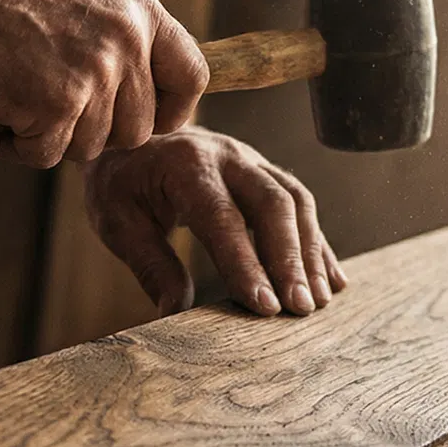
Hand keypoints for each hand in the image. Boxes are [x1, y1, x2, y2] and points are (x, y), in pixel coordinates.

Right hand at [0, 0, 207, 168]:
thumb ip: (119, 35)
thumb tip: (141, 88)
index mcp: (139, 10)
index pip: (192, 77)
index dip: (173, 111)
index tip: (148, 122)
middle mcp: (127, 42)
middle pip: (138, 129)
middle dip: (95, 132)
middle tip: (49, 111)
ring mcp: (94, 75)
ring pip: (91, 147)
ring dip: (50, 138)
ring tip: (14, 99)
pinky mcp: (56, 106)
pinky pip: (46, 156)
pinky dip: (15, 146)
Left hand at [83, 129, 347, 317]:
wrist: (132, 133)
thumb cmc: (121, 184)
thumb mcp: (117, 221)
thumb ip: (150, 264)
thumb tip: (174, 313)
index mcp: (186, 164)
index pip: (223, 218)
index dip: (247, 263)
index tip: (265, 307)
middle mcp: (227, 155)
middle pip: (274, 203)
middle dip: (292, 259)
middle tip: (301, 309)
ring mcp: (252, 159)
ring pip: (296, 200)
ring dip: (311, 253)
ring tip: (318, 301)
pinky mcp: (265, 171)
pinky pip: (301, 203)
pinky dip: (317, 243)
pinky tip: (330, 280)